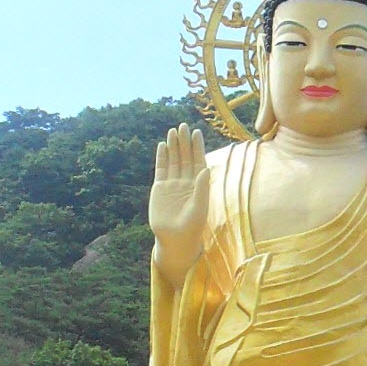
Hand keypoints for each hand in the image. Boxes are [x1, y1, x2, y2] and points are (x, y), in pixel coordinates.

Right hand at [148, 125, 209, 280]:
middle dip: (184, 142)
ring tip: (173, 131)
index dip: (197, 147)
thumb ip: (202, 189)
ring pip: (174, 160)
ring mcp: (173, 184)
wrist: (175, 240)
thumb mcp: (199, 208)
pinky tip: (162, 146)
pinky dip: (162, 157)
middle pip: (185, 157)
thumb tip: (205, 168)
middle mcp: (186, 182)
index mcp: (199, 185)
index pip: (198, 161)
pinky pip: (162, 169)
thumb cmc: (192, 227)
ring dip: (174, 146)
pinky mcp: (160, 188)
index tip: (196, 132)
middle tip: (183, 125)